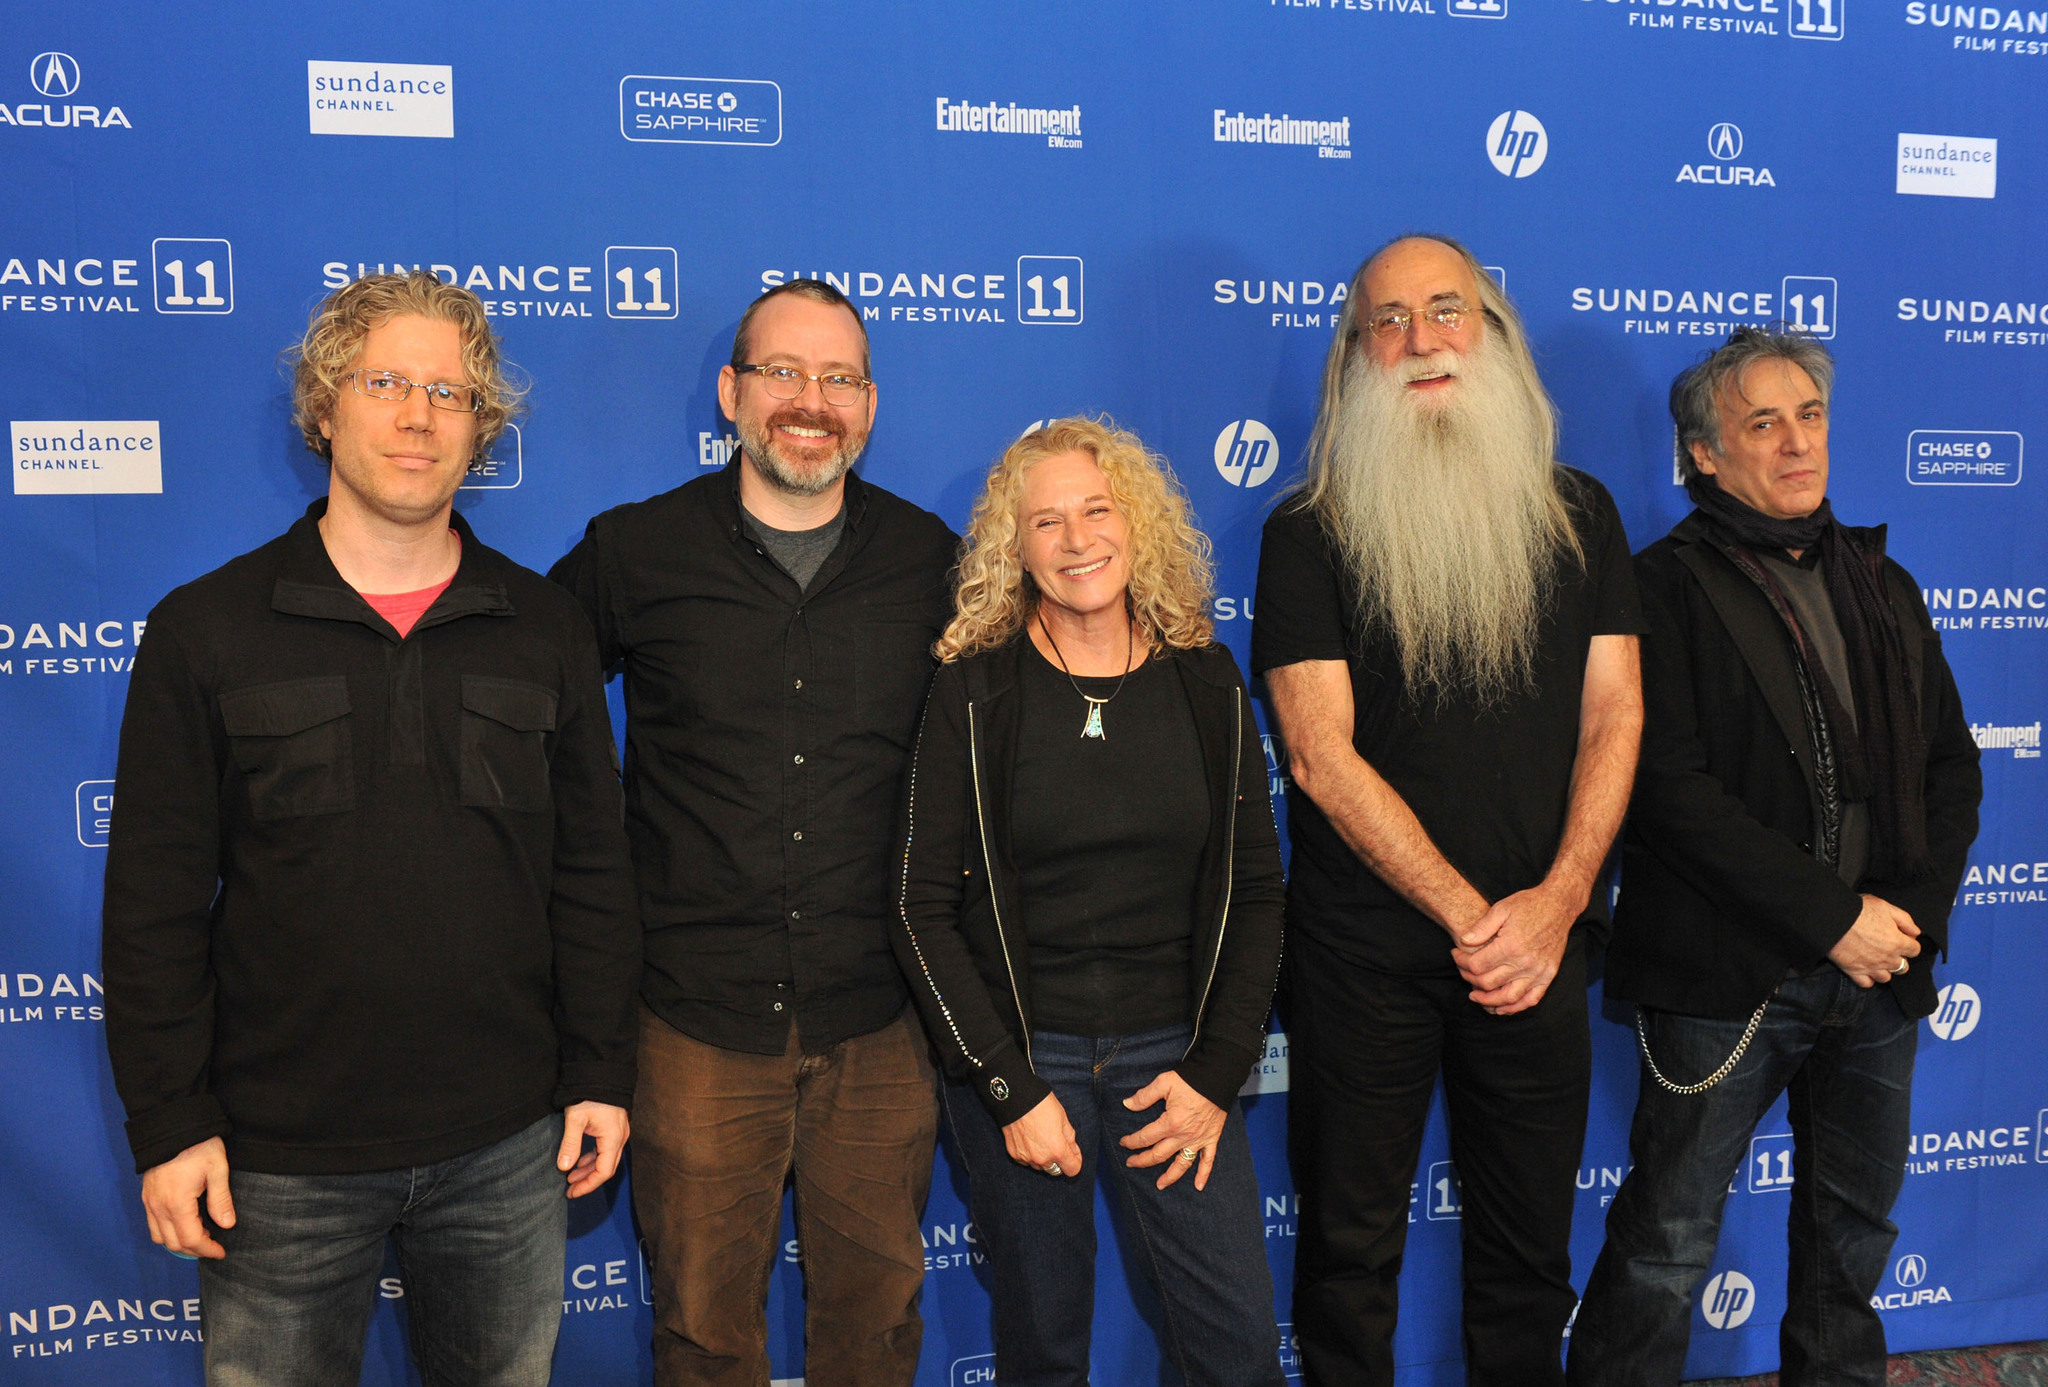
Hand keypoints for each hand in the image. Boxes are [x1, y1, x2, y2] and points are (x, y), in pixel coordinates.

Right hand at [140, 1136, 232, 1259]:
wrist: (172, 1126)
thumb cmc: (198, 1145)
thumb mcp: (217, 1169)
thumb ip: (221, 1200)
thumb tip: (227, 1224)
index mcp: (177, 1203)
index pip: (190, 1239)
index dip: (207, 1249)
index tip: (221, 1252)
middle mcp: (158, 1207)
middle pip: (173, 1243)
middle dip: (195, 1250)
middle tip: (214, 1247)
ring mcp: (149, 1202)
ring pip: (159, 1237)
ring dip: (179, 1243)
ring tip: (200, 1237)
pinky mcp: (146, 1196)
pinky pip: (152, 1225)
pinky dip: (167, 1233)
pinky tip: (184, 1225)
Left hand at [558, 1102, 630, 1197]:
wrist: (602, 1073)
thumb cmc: (590, 1095)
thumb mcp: (575, 1119)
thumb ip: (570, 1144)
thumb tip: (563, 1167)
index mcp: (613, 1139)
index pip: (603, 1172)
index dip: (588, 1185)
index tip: (571, 1192)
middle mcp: (620, 1138)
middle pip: (606, 1168)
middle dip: (588, 1180)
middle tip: (569, 1188)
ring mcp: (619, 1133)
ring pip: (606, 1159)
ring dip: (589, 1169)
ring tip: (571, 1176)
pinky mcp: (615, 1128)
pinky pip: (606, 1150)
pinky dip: (593, 1158)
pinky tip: (580, 1160)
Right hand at [1003, 1093, 1082, 1177]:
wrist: (1016, 1097)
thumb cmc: (1041, 1105)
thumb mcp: (1063, 1119)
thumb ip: (1070, 1138)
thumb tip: (1072, 1150)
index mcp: (1057, 1150)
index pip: (1072, 1169)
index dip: (1075, 1161)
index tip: (1073, 1154)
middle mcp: (1042, 1158)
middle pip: (1056, 1170)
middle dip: (1058, 1160)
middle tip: (1055, 1143)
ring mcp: (1027, 1158)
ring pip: (1040, 1166)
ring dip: (1043, 1158)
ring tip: (1040, 1139)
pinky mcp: (1014, 1154)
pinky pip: (1026, 1160)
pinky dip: (1029, 1154)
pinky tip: (1029, 1139)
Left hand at [1120, 1071, 1226, 1191]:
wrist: (1217, 1078)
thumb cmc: (1190, 1080)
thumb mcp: (1164, 1083)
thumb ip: (1144, 1096)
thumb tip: (1127, 1104)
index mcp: (1170, 1123)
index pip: (1146, 1137)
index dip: (1132, 1141)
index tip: (1123, 1143)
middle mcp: (1184, 1136)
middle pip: (1159, 1154)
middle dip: (1143, 1161)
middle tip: (1131, 1163)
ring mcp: (1198, 1140)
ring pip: (1181, 1164)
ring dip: (1170, 1176)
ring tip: (1160, 1185)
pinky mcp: (1211, 1139)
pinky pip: (1208, 1161)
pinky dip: (1204, 1175)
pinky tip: (1198, 1187)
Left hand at [1451, 880, 1578, 1014]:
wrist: (1558, 906)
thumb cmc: (1528, 905)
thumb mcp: (1501, 909)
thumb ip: (1481, 928)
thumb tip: (1463, 941)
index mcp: (1510, 946)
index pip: (1476, 965)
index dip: (1461, 962)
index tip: (1456, 956)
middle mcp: (1524, 963)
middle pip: (1488, 983)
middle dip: (1470, 979)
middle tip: (1463, 972)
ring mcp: (1538, 972)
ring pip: (1508, 997)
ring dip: (1488, 1001)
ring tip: (1475, 997)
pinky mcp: (1548, 976)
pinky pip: (1531, 1000)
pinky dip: (1515, 1008)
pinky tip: (1501, 1008)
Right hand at [1828, 894, 1921, 988]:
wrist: (1832, 920)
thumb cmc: (1858, 911)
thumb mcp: (1885, 906)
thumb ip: (1905, 920)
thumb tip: (1916, 932)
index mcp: (1897, 942)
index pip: (1915, 950)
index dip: (1909, 943)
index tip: (1902, 938)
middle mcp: (1888, 959)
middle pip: (1903, 967)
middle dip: (1899, 959)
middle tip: (1888, 949)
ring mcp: (1871, 967)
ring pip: (1886, 978)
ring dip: (1884, 970)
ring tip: (1876, 960)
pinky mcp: (1855, 972)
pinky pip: (1867, 983)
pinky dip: (1868, 979)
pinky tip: (1865, 969)